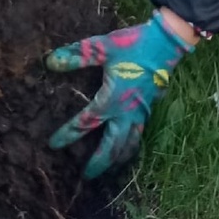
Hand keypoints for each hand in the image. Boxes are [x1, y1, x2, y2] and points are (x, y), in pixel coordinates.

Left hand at [47, 11, 195, 178]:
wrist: (168, 42)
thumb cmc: (134, 45)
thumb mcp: (103, 47)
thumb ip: (78, 55)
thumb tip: (51, 62)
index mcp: (112, 99)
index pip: (85, 122)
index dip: (68, 134)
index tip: (53, 144)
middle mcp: (127, 112)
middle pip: (112, 146)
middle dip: (99, 163)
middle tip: (86, 176)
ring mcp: (140, 112)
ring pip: (129, 145)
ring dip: (118, 160)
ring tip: (109, 170)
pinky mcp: (149, 109)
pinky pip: (139, 135)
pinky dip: (131, 146)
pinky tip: (127, 148)